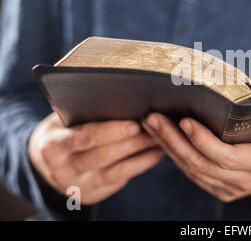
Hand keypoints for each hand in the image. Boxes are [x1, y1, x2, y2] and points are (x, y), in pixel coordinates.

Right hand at [29, 113, 164, 203]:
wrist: (45, 161)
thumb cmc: (63, 129)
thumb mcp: (64, 119)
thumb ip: (86, 113)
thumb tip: (125, 98)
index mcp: (52, 146)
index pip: (84, 137)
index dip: (110, 131)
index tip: (134, 124)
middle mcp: (62, 170)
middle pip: (103, 156)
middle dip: (133, 143)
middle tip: (156, 130)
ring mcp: (77, 186)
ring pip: (115, 172)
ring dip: (142, 156)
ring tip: (162, 141)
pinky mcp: (91, 195)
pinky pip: (120, 180)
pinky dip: (141, 166)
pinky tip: (157, 153)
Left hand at [142, 98, 250, 201]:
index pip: (228, 157)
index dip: (205, 142)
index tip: (186, 120)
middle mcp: (243, 178)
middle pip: (201, 163)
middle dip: (174, 141)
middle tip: (152, 117)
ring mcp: (228, 186)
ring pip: (191, 170)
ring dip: (168, 147)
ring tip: (149, 123)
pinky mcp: (219, 187)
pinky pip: (192, 173)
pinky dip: (173, 156)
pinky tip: (159, 137)